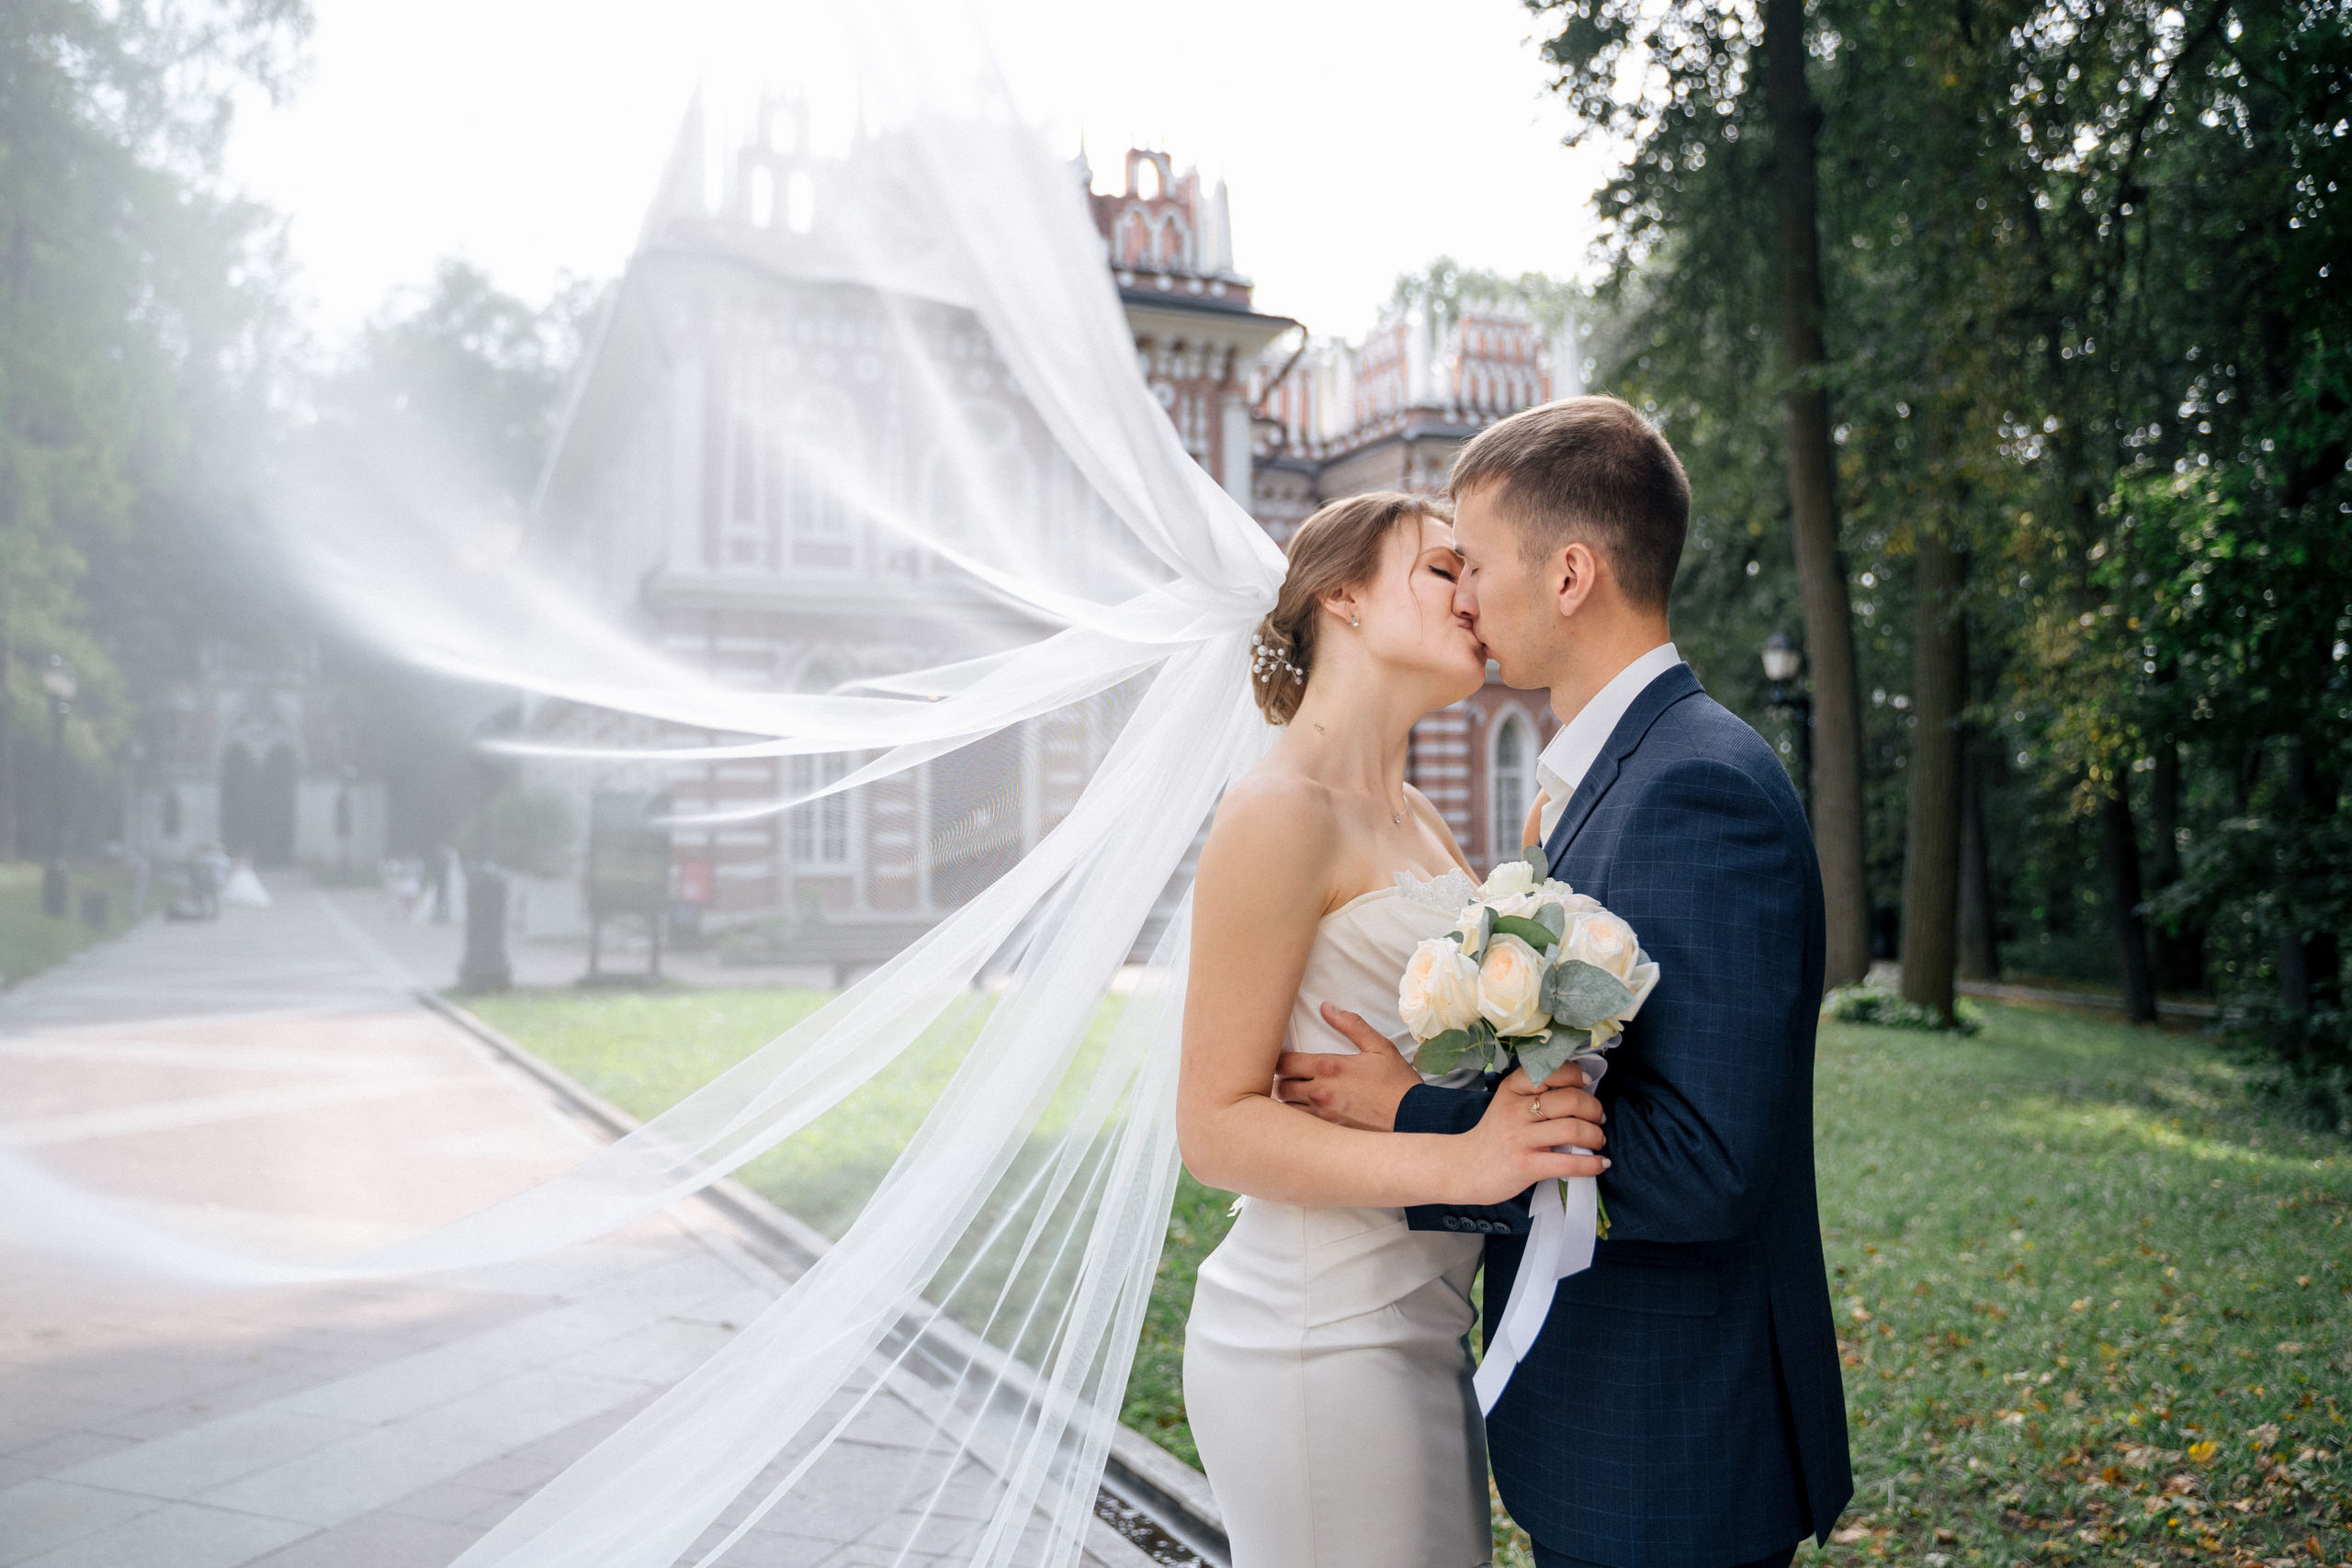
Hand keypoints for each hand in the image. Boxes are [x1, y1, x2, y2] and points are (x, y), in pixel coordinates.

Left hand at [1273, 1004, 1425, 1129]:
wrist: (1413, 1118)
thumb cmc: (1397, 1083)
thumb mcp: (1379, 1047)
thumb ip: (1351, 1025)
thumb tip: (1326, 1008)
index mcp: (1329, 1067)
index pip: (1285, 1063)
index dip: (1279, 1060)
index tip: (1284, 1060)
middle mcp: (1320, 1093)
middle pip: (1281, 1087)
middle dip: (1283, 1081)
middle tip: (1291, 1078)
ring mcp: (1323, 1116)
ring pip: (1287, 1110)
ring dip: (1290, 1101)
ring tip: (1299, 1096)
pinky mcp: (1329, 1133)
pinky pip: (1302, 1127)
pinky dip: (1300, 1120)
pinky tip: (1309, 1115)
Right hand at [1451, 1061, 1606, 1205]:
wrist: (1464, 1168)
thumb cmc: (1494, 1135)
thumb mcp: (1507, 1103)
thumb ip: (1535, 1093)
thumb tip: (1582, 1090)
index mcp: (1512, 1088)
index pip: (1551, 1070)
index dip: (1576, 1075)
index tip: (1587, 1083)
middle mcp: (1515, 1109)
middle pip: (1570, 1100)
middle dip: (1594, 1109)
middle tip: (1597, 1118)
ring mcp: (1520, 1138)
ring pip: (1573, 1129)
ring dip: (1596, 1135)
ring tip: (1597, 1140)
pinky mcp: (1526, 1165)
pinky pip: (1569, 1163)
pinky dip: (1592, 1164)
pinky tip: (1600, 1164)